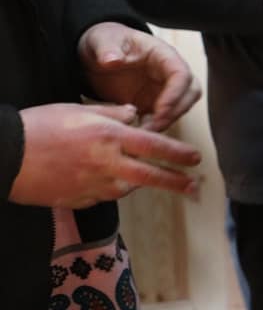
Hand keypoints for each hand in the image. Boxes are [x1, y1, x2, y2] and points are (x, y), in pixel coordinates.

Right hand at [7, 103, 202, 208]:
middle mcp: (105, 163)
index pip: (155, 146)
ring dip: (139, 183)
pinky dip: (111, 189)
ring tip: (146, 177)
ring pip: (127, 188)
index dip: (178, 153)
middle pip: (150, 176)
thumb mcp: (79, 110)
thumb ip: (113, 113)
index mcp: (109, 137)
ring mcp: (91, 185)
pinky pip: (103, 196)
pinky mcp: (77, 200)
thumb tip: (136, 115)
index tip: (195, 158)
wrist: (5, 155)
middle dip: (175, 181)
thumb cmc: (40, 126)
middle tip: (194, 186)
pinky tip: (108, 181)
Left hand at [78, 22, 199, 131]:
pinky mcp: (151, 103)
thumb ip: (107, 49)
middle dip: (176, 111)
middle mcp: (168, 73)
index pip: (181, 74)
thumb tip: (112, 60)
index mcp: (162, 55)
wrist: (97, 54)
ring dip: (167, 121)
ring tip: (143, 132)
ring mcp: (162, 89)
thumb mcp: (103, 41)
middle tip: (154, 126)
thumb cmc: (105, 42)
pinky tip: (137, 133)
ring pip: (181, 107)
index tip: (159, 111)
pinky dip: (154, 127)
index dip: (175, 94)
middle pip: (190, 92)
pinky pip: (162, 118)